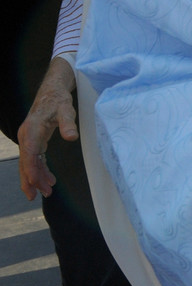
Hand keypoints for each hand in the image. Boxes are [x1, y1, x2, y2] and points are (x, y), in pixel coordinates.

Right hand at [17, 58, 76, 199]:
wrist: (52, 90)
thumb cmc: (59, 100)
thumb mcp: (66, 109)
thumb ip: (68, 123)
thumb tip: (72, 137)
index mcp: (32, 130)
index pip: (30, 154)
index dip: (31, 170)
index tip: (35, 183)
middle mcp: (27, 136)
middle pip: (26, 162)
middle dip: (30, 180)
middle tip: (37, 196)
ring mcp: (29, 138)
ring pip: (29, 162)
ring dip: (36, 177)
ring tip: (46, 192)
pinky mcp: (34, 140)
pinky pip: (35, 158)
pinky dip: (40, 169)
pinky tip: (49, 179)